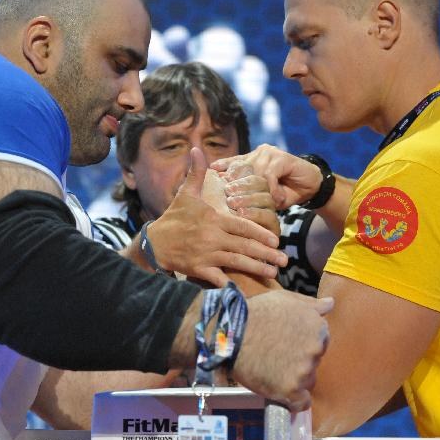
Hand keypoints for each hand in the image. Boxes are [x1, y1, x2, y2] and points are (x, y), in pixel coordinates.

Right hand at [148, 148, 286, 286]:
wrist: (155, 242)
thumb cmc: (174, 217)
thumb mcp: (186, 193)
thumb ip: (197, 173)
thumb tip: (196, 149)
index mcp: (214, 219)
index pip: (243, 226)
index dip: (261, 233)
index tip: (276, 240)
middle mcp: (212, 237)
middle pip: (245, 246)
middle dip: (266, 254)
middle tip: (284, 261)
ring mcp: (206, 254)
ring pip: (237, 262)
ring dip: (257, 268)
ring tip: (273, 273)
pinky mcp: (199, 269)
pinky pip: (219, 278)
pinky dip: (232, 285)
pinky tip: (247, 290)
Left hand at [211, 144, 322, 209]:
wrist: (310, 187)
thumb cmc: (284, 192)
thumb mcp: (263, 195)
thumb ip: (248, 192)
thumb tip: (228, 199)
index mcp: (252, 159)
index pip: (233, 162)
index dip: (223, 167)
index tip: (211, 175)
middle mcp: (259, 153)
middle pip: (242, 168)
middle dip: (235, 185)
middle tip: (229, 200)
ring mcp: (271, 153)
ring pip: (255, 172)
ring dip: (254, 191)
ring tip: (249, 206)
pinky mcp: (283, 158)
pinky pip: (271, 174)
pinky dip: (273, 189)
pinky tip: (276, 199)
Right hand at [230, 290, 332, 411]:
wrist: (230, 332)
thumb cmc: (256, 312)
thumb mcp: (285, 299)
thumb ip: (311, 304)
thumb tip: (331, 303)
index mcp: (318, 328)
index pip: (320, 343)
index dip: (303, 344)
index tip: (287, 344)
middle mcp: (316, 350)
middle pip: (314, 363)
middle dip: (300, 361)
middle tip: (278, 356)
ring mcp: (304, 371)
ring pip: (306, 381)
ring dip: (295, 379)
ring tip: (272, 370)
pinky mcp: (290, 390)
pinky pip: (300, 403)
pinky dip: (293, 400)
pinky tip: (280, 392)